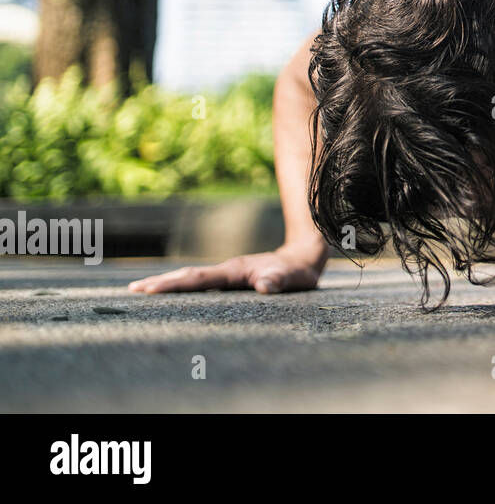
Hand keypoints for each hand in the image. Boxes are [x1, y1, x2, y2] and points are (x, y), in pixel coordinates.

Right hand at [128, 242, 328, 294]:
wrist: (305, 256)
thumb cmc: (299, 271)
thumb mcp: (293, 278)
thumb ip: (279, 281)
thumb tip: (263, 286)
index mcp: (235, 271)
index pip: (199, 279)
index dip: (174, 285)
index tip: (148, 290)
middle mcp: (227, 270)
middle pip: (188, 276)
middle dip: (160, 283)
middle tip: (131, 291)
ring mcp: (228, 274)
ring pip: (192, 278)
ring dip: (168, 284)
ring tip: (139, 291)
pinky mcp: (231, 279)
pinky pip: (202, 283)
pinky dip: (183, 287)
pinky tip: (172, 296)